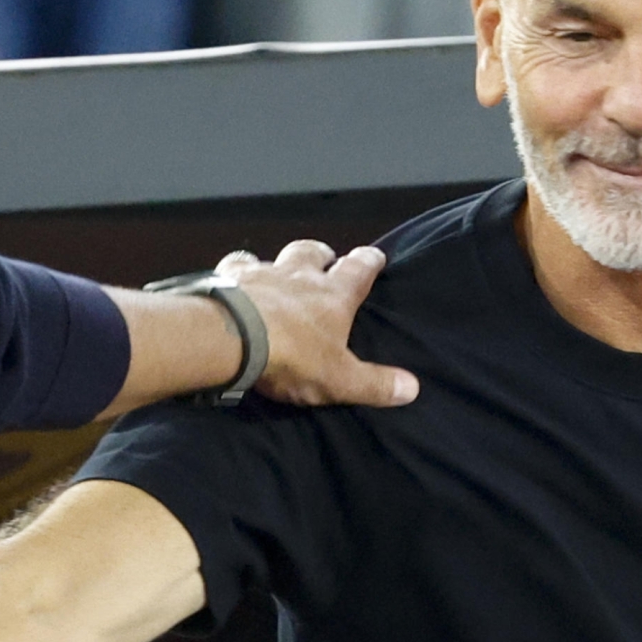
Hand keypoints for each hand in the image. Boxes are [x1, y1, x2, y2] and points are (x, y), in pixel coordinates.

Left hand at [218, 241, 418, 407]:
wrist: (232, 338)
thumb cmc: (292, 357)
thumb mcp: (340, 379)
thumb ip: (375, 384)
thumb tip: (412, 388)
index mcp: (333, 296)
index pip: (358, 271)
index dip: (368, 262)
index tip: (374, 255)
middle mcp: (299, 276)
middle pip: (313, 253)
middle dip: (321, 254)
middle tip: (324, 258)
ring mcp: (262, 272)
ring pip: (274, 256)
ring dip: (279, 262)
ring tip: (277, 270)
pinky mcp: (228, 277)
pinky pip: (235, 264)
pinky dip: (238, 269)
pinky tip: (233, 277)